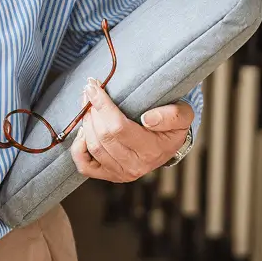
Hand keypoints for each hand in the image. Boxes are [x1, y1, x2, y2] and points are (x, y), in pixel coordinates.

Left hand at [70, 79, 192, 182]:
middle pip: (103, 136)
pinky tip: (84, 130)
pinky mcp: (108, 174)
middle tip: (90, 91)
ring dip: (85, 122)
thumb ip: (171, 115)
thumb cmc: (172, 125)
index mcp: (152, 150)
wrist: (168, 143)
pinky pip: (84, 165)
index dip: (102, 105)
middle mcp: (135, 166)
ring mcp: (120, 173)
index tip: (94, 85)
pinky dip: (78, 146)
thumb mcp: (182, 115)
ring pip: (93, 146)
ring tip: (87, 104)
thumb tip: (147, 119)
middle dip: (92, 110)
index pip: (118, 127)